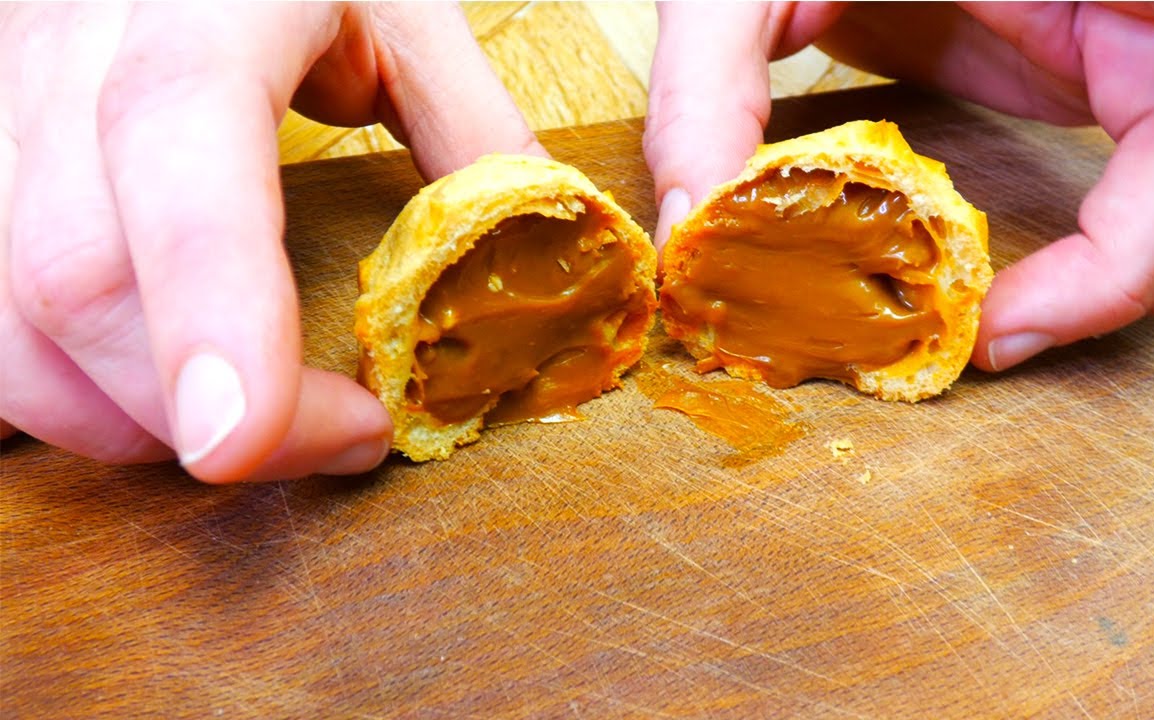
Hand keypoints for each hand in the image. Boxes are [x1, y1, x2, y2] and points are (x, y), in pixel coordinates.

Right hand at [0, 3, 545, 481]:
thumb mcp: (403, 14)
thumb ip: (472, 136)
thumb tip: (534, 274)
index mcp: (204, 2)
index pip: (175, 142)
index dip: (206, 305)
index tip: (245, 440)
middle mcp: (67, 47)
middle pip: (74, 272)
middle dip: (200, 409)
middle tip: (336, 435)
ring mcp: (0, 102)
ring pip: (5, 316)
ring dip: (126, 419)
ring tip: (252, 425)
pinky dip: (61, 390)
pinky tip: (146, 395)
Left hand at [644, 2, 1153, 371]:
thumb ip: (708, 87)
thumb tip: (694, 229)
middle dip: (1140, 259)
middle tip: (1003, 335)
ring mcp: (1119, 28)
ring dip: (1126, 274)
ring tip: (1002, 330)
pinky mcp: (1086, 67)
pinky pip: (1146, 181)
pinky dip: (1103, 254)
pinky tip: (1017, 295)